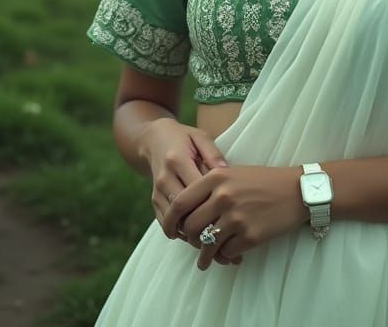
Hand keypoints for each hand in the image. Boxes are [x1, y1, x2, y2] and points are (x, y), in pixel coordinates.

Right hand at [137, 120, 240, 264]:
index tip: (233, 219)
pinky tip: (198, 240)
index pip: (196, 189)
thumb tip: (228, 173)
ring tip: (214, 248)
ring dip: (192, 235)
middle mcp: (165, 177)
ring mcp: (157, 190)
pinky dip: (181, 233)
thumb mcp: (200, 137)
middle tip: (224, 243)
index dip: (213, 206)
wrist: (154, 138)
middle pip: (184, 210)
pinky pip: (165, 222)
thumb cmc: (184, 138)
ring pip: (174, 220)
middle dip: (204, 227)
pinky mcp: (154, 199)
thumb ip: (213, 154)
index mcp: (178, 160)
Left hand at [164, 165, 305, 269]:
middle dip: (188, 240)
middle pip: (190, 226)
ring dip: (204, 255)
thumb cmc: (261, 181)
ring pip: (206, 244)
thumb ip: (207, 188)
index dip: (169, 220)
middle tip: (191, 244)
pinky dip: (225, 256)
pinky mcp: (250, 235)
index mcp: (215, 177)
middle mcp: (223, 196)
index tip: (169, 231)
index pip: (180, 202)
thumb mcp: (230, 173)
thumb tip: (184, 212)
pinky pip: (226, 252)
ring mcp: (236, 217)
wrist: (295, 191)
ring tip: (204, 260)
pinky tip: (227, 256)